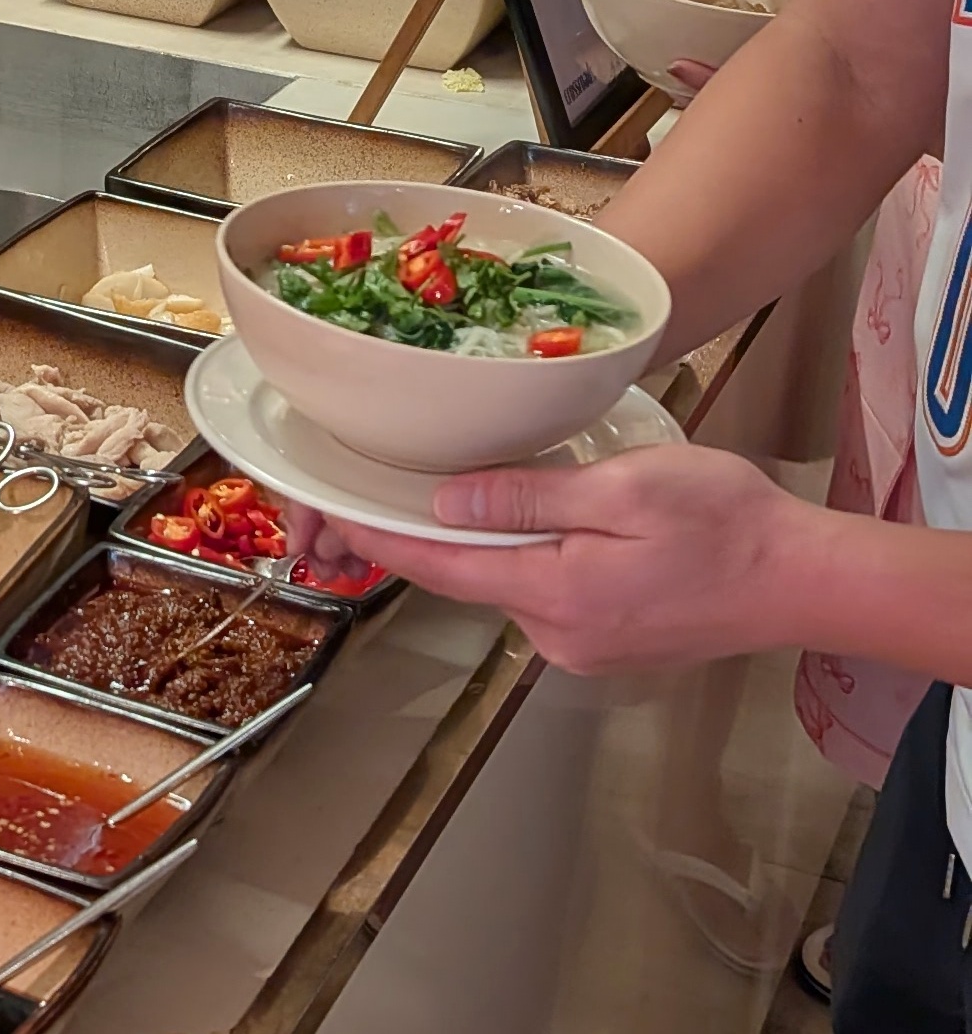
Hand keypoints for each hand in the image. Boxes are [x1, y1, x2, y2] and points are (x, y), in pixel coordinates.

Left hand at [344, 445, 805, 672]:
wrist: (805, 580)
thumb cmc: (723, 522)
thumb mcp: (622, 488)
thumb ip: (530, 497)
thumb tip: (447, 503)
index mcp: (554, 594)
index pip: (439, 568)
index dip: (378, 539)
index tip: (327, 515)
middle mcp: (557, 635)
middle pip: (465, 576)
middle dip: (419, 536)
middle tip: (373, 488)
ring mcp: (583, 646)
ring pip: (504, 582)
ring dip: (476, 542)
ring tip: (438, 489)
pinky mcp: (608, 642)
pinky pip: (542, 592)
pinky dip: (519, 556)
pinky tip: (519, 518)